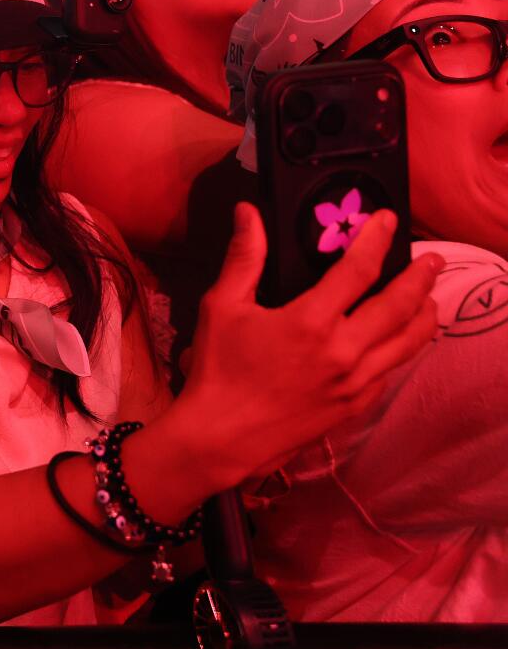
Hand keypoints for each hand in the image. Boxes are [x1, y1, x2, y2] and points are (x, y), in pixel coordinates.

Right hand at [174, 205, 440, 479]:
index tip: (386, 219)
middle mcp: (343, 350)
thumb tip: (249, 212)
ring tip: (430, 296)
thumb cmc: (218, 368)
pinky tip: (401, 340)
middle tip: (431, 258)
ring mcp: (355, 381)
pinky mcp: (355, 405)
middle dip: (420, 277)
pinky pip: (392, 370)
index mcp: (311, 321)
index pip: (358, 270)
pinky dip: (404, 348)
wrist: (223, 435)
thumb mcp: (222, 306)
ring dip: (425, 314)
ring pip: (408, 342)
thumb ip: (244, 257)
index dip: (376, 240)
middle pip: (399, 305)